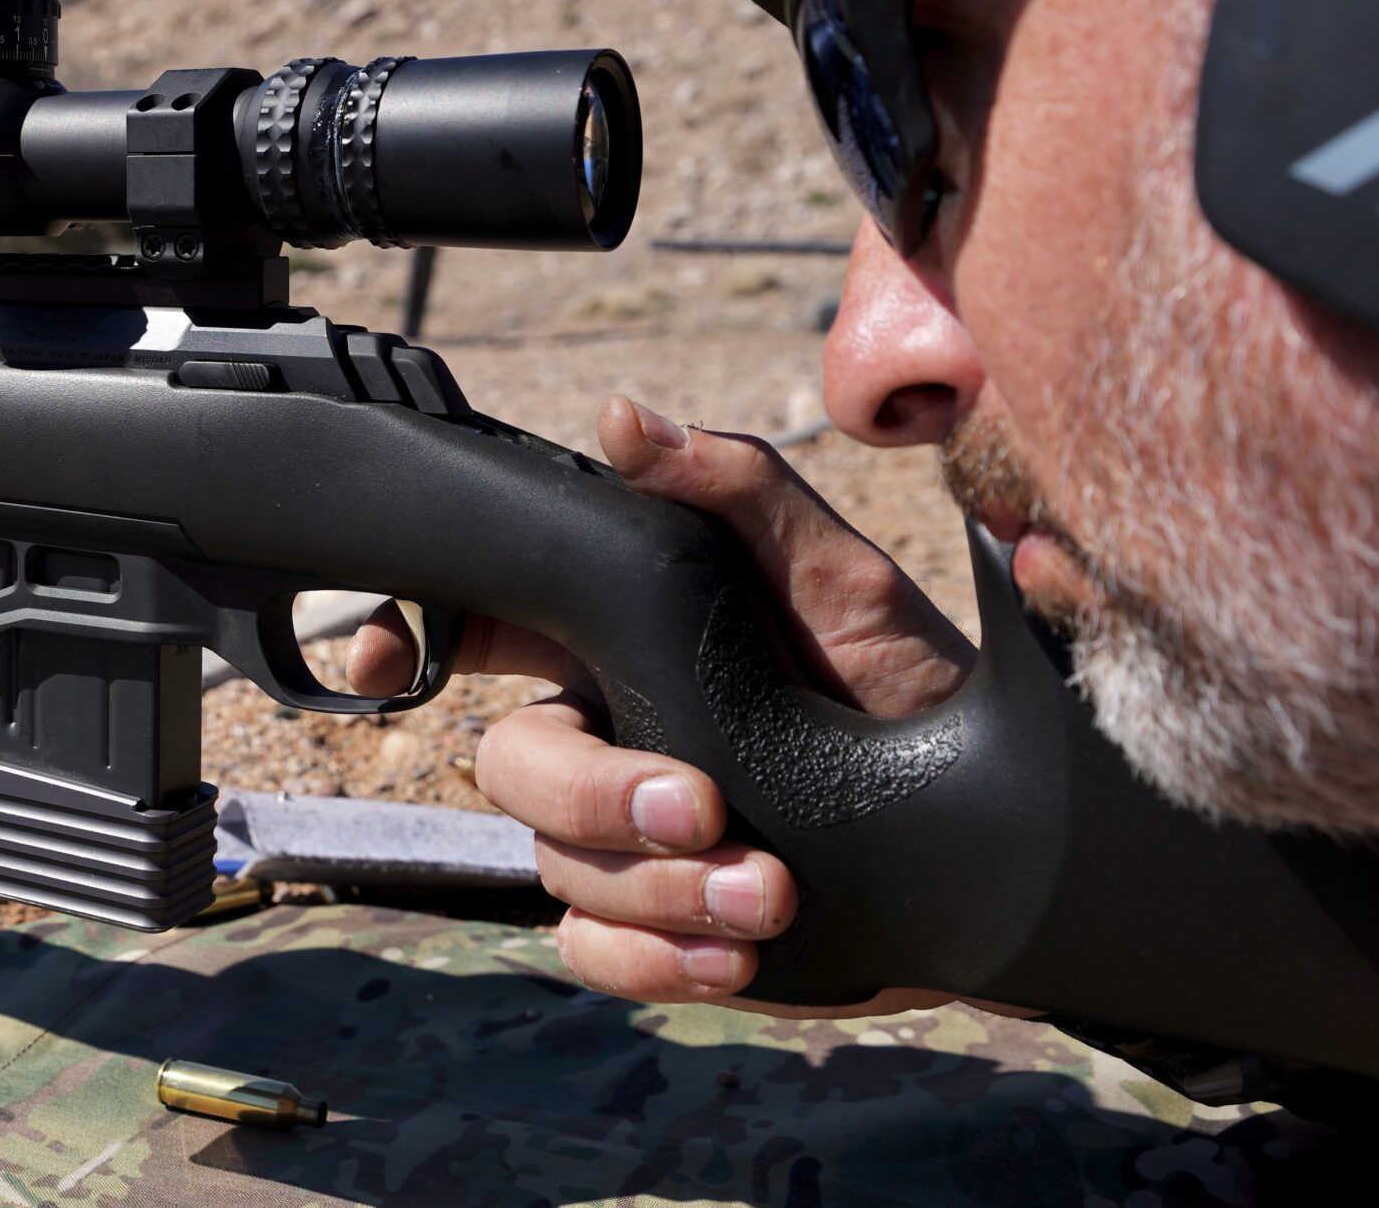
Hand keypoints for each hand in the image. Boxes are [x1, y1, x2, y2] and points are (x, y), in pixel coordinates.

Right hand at [347, 394, 976, 1009]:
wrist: (1002, 839)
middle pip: (511, 765)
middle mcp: (612, 734)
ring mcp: (630, 840)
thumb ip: (736, 492)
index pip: (479, 625)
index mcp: (627, 640)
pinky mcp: (667, 927)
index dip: (404, 634)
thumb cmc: (917, 687)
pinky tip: (731, 954)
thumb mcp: (839, 580)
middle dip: (593, 797)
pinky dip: (650, 957)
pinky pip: (597, 951)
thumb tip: (625, 419)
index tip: (376, 664)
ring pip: (557, 867)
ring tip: (768, 894)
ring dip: (652, 890)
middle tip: (700, 809)